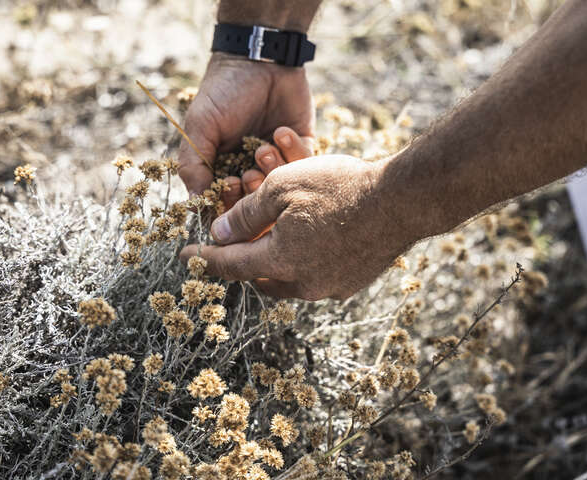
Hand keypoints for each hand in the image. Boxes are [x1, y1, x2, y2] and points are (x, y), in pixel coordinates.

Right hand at [178, 53, 314, 207]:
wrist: (258, 58)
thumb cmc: (223, 92)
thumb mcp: (200, 127)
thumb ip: (194, 166)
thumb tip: (195, 205)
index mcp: (224, 169)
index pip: (227, 204)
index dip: (230, 204)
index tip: (229, 185)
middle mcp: (251, 169)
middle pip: (257, 203)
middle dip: (254, 192)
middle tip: (250, 174)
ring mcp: (278, 159)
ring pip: (282, 187)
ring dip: (272, 170)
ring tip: (263, 148)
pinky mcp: (302, 146)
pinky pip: (304, 166)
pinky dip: (293, 153)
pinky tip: (280, 132)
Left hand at [180, 154, 415, 300]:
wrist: (401, 199)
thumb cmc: (340, 187)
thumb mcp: (283, 187)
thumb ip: (246, 214)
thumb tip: (221, 233)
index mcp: (281, 261)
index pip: (231, 266)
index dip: (204, 259)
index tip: (184, 256)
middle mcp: (303, 283)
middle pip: (260, 278)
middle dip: (243, 262)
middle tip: (233, 245)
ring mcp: (330, 287)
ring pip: (288, 279)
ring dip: (275, 261)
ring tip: (271, 239)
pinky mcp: (351, 282)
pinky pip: (315, 276)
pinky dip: (303, 261)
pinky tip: (308, 240)